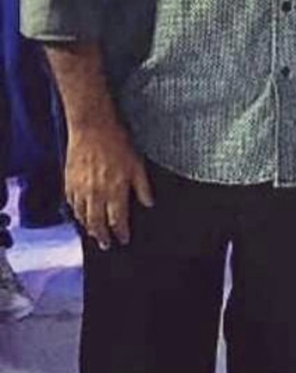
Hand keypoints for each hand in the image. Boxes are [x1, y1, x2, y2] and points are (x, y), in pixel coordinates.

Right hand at [65, 119, 153, 249]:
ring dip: (88, 227)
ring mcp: (80, 190)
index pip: (118, 220)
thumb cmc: (117, 143)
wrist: (92, 127)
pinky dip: (76, 213)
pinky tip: (80, 215)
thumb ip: (142, 186)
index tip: (123, 240)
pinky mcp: (68, 183)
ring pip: (82, 217)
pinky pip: (71, 205)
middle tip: (106, 245)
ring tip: (93, 233)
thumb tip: (149, 204)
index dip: (121, 233)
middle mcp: (96, 195)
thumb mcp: (137, 163)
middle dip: (102, 237)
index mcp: (115, 191)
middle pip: (97, 224)